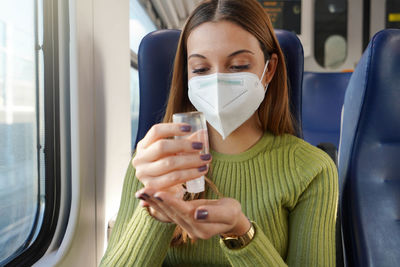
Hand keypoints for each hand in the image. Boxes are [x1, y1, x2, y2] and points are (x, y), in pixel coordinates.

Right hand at [132, 123, 211, 221]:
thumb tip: (202, 132)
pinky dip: (190, 174)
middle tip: (201, 145)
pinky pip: (173, 178)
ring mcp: (143, 174)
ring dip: (191, 160)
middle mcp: (139, 159)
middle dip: (184, 145)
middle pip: (162, 147)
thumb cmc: (169, 166)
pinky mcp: (152, 187)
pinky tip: (201, 171)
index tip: (190, 127)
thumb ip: (185, 142)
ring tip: (206, 159)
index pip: (156, 131)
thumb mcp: (173, 152)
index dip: (173, 128)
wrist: (164, 190)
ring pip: (169, 163)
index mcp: (143, 145)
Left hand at [135, 188, 250, 238]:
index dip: (171, 202)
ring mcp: (186, 226)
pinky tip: (147, 197)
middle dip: (157, 201)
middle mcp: (191, 229)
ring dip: (153, 202)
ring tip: (140, 192)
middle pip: (172, 213)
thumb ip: (214, 213)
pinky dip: (157, 204)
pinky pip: (168, 212)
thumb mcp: (229, 212)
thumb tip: (197, 213)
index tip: (159, 193)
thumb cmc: (232, 213)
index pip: (184, 212)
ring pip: (167, 212)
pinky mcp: (183, 220)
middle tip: (142, 190)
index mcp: (202, 227)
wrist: (232, 221)